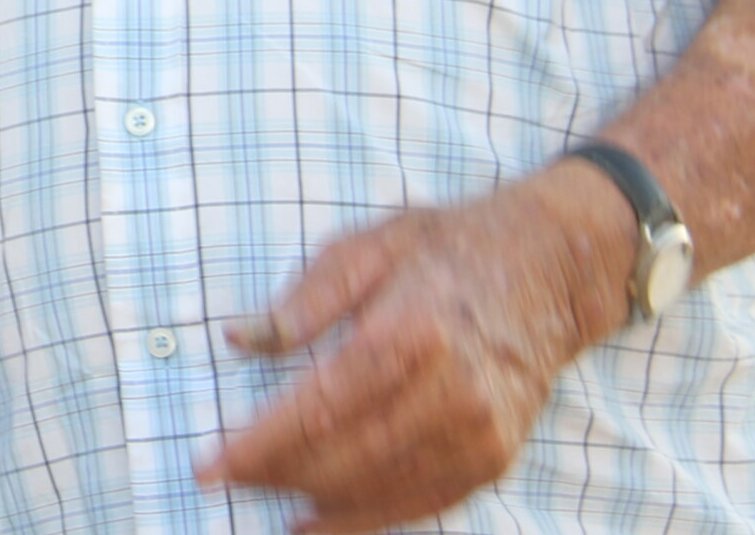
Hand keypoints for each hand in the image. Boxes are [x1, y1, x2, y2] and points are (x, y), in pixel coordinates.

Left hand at [196, 163, 634, 533]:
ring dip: (315, 501)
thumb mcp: (364, 248)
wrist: (545, 268)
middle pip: (345, 455)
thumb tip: (239, 340)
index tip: (210, 465)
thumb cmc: (442, 249)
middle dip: (276, 475)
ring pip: (379, 488)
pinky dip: (367, 516)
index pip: (320, 406)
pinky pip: (421, 502)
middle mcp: (452, 390)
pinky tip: (321, 519)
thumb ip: (301, 302)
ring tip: (264, 498)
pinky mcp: (494, 456)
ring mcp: (479, 431)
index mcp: (410, 331)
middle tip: (227, 478)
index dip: (260, 444)